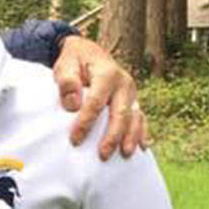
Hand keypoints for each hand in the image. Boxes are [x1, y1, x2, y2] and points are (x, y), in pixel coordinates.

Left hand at [54, 35, 147, 158]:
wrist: (89, 53)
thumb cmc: (75, 62)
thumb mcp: (65, 65)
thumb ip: (67, 82)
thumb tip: (73, 105)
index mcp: (107, 73)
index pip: (96, 102)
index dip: (86, 122)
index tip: (74, 140)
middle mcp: (123, 83)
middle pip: (120, 113)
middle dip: (112, 136)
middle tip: (103, 155)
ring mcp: (131, 93)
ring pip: (134, 117)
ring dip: (131, 137)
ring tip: (125, 155)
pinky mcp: (133, 101)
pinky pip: (141, 118)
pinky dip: (142, 132)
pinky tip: (143, 147)